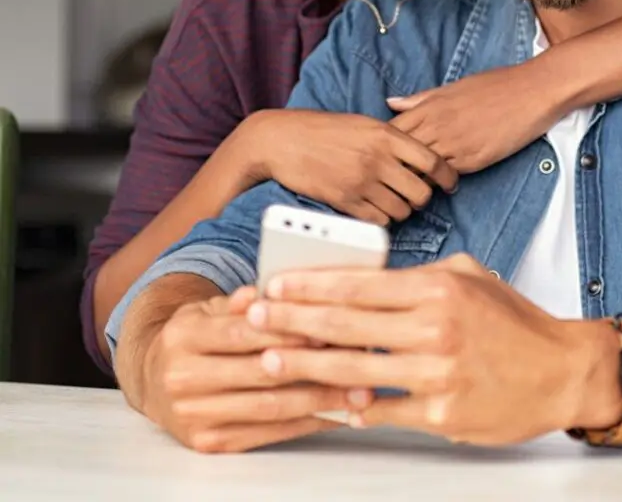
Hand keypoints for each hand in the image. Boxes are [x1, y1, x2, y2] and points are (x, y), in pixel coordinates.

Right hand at [139, 287, 349, 452]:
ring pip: (268, 407)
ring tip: (357, 391)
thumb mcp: (208, 308)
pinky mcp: (207, 443)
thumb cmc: (195, 337)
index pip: (244, 333)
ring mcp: (193, 415)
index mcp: (184, 336)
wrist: (151, 380)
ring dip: (319, 400)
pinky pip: (265, 433)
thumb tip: (267, 292)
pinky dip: (304, 424)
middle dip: (314, 367)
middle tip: (357, 360)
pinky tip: (333, 413)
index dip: (288, 332)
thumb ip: (241, 301)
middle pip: (260, 373)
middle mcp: (183, 378)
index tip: (329, 329)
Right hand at [233, 110, 457, 224]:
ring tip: (392, 202)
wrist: (282, 140)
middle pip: (421, 192)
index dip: (447, 176)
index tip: (450, 183)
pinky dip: (381, 219)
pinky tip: (374, 210)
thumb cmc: (324, 129)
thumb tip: (421, 155)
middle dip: (422, 197)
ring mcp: (361, 182)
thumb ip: (392, 138)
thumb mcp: (364, 123)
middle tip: (414, 195)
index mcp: (386, 135)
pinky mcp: (345, 201)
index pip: (433, 160)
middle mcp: (378, 159)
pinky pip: (378, 221)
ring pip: (402, 210)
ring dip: (402, 210)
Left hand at [246, 254, 621, 445]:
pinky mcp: (441, 415)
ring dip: (307, 364)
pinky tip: (323, 400)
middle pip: (346, 324)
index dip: (311, 285)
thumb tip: (367, 280)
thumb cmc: (514, 321)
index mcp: (439, 288)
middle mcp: (435, 328)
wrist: (561, 370)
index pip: (360, 284)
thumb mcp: (470, 276)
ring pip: (355, 369)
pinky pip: (383, 411)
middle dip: (293, 320)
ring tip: (272, 358)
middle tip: (255, 318)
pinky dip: (351, 406)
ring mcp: (437, 375)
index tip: (276, 285)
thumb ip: (418, 276)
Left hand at [388, 60, 561, 174]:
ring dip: (414, 178)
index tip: (382, 153)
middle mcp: (438, 126)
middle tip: (389, 177)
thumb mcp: (454, 87)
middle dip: (393, 166)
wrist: (532, 92)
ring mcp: (454, 144)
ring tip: (410, 186)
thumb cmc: (496, 85)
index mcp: (430, 106)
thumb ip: (421, 99)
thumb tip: (391, 103)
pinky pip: (446, 175)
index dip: (383, 145)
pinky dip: (438, 181)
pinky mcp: (473, 160)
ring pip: (420, 169)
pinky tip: (438, 183)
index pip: (391, 131)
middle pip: (401, 154)